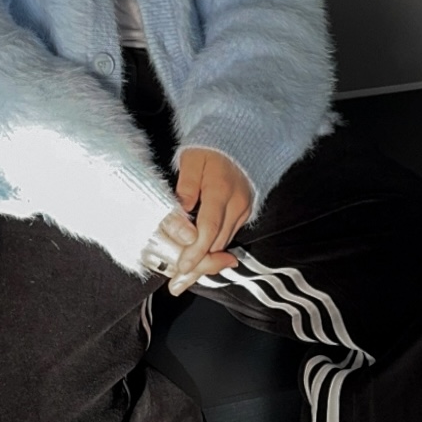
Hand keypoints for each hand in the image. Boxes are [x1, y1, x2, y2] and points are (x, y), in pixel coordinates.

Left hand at [166, 147, 253, 294]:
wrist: (240, 138)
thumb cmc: (210, 148)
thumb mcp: (192, 160)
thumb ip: (186, 187)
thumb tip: (180, 214)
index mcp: (221, 190)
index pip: (208, 229)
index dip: (195, 252)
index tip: (182, 267)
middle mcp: (236, 203)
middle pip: (217, 243)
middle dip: (198, 264)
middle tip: (177, 283)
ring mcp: (243, 209)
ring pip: (223, 243)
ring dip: (205, 260)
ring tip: (184, 277)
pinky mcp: (245, 212)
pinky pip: (227, 236)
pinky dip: (212, 248)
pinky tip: (197, 259)